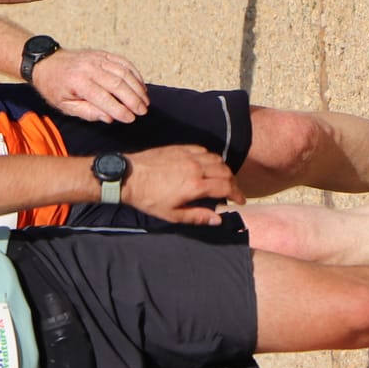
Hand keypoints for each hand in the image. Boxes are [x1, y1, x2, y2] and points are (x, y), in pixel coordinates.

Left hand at [30, 48, 148, 122]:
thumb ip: (87, 112)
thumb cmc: (55, 87)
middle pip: (117, 84)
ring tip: (145, 101)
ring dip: (137, 88)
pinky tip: (141, 85)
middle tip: (142, 112)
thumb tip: (109, 118)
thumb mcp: (64, 106)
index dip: (119, 110)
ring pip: (123, 72)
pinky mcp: (103, 54)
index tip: (130, 119)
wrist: (47, 63)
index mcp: (78, 82)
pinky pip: (123, 62)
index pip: (103, 98)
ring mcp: (97, 59)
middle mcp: (89, 68)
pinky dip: (135, 74)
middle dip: (133, 100)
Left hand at [124, 145, 246, 225]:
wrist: (128, 176)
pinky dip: (210, 158)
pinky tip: (207, 166)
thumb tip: (218, 219)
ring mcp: (188, 155)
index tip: (240, 201)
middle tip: (232, 192)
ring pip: (217, 159)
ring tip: (222, 180)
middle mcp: (195, 167)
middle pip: (226, 172)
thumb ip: (197, 216)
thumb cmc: (147, 198)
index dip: (237, 195)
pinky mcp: (180, 148)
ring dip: (224, 169)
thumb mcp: (172, 215)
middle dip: (233, 183)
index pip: (227, 187)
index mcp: (195, 186)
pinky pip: (204, 150)